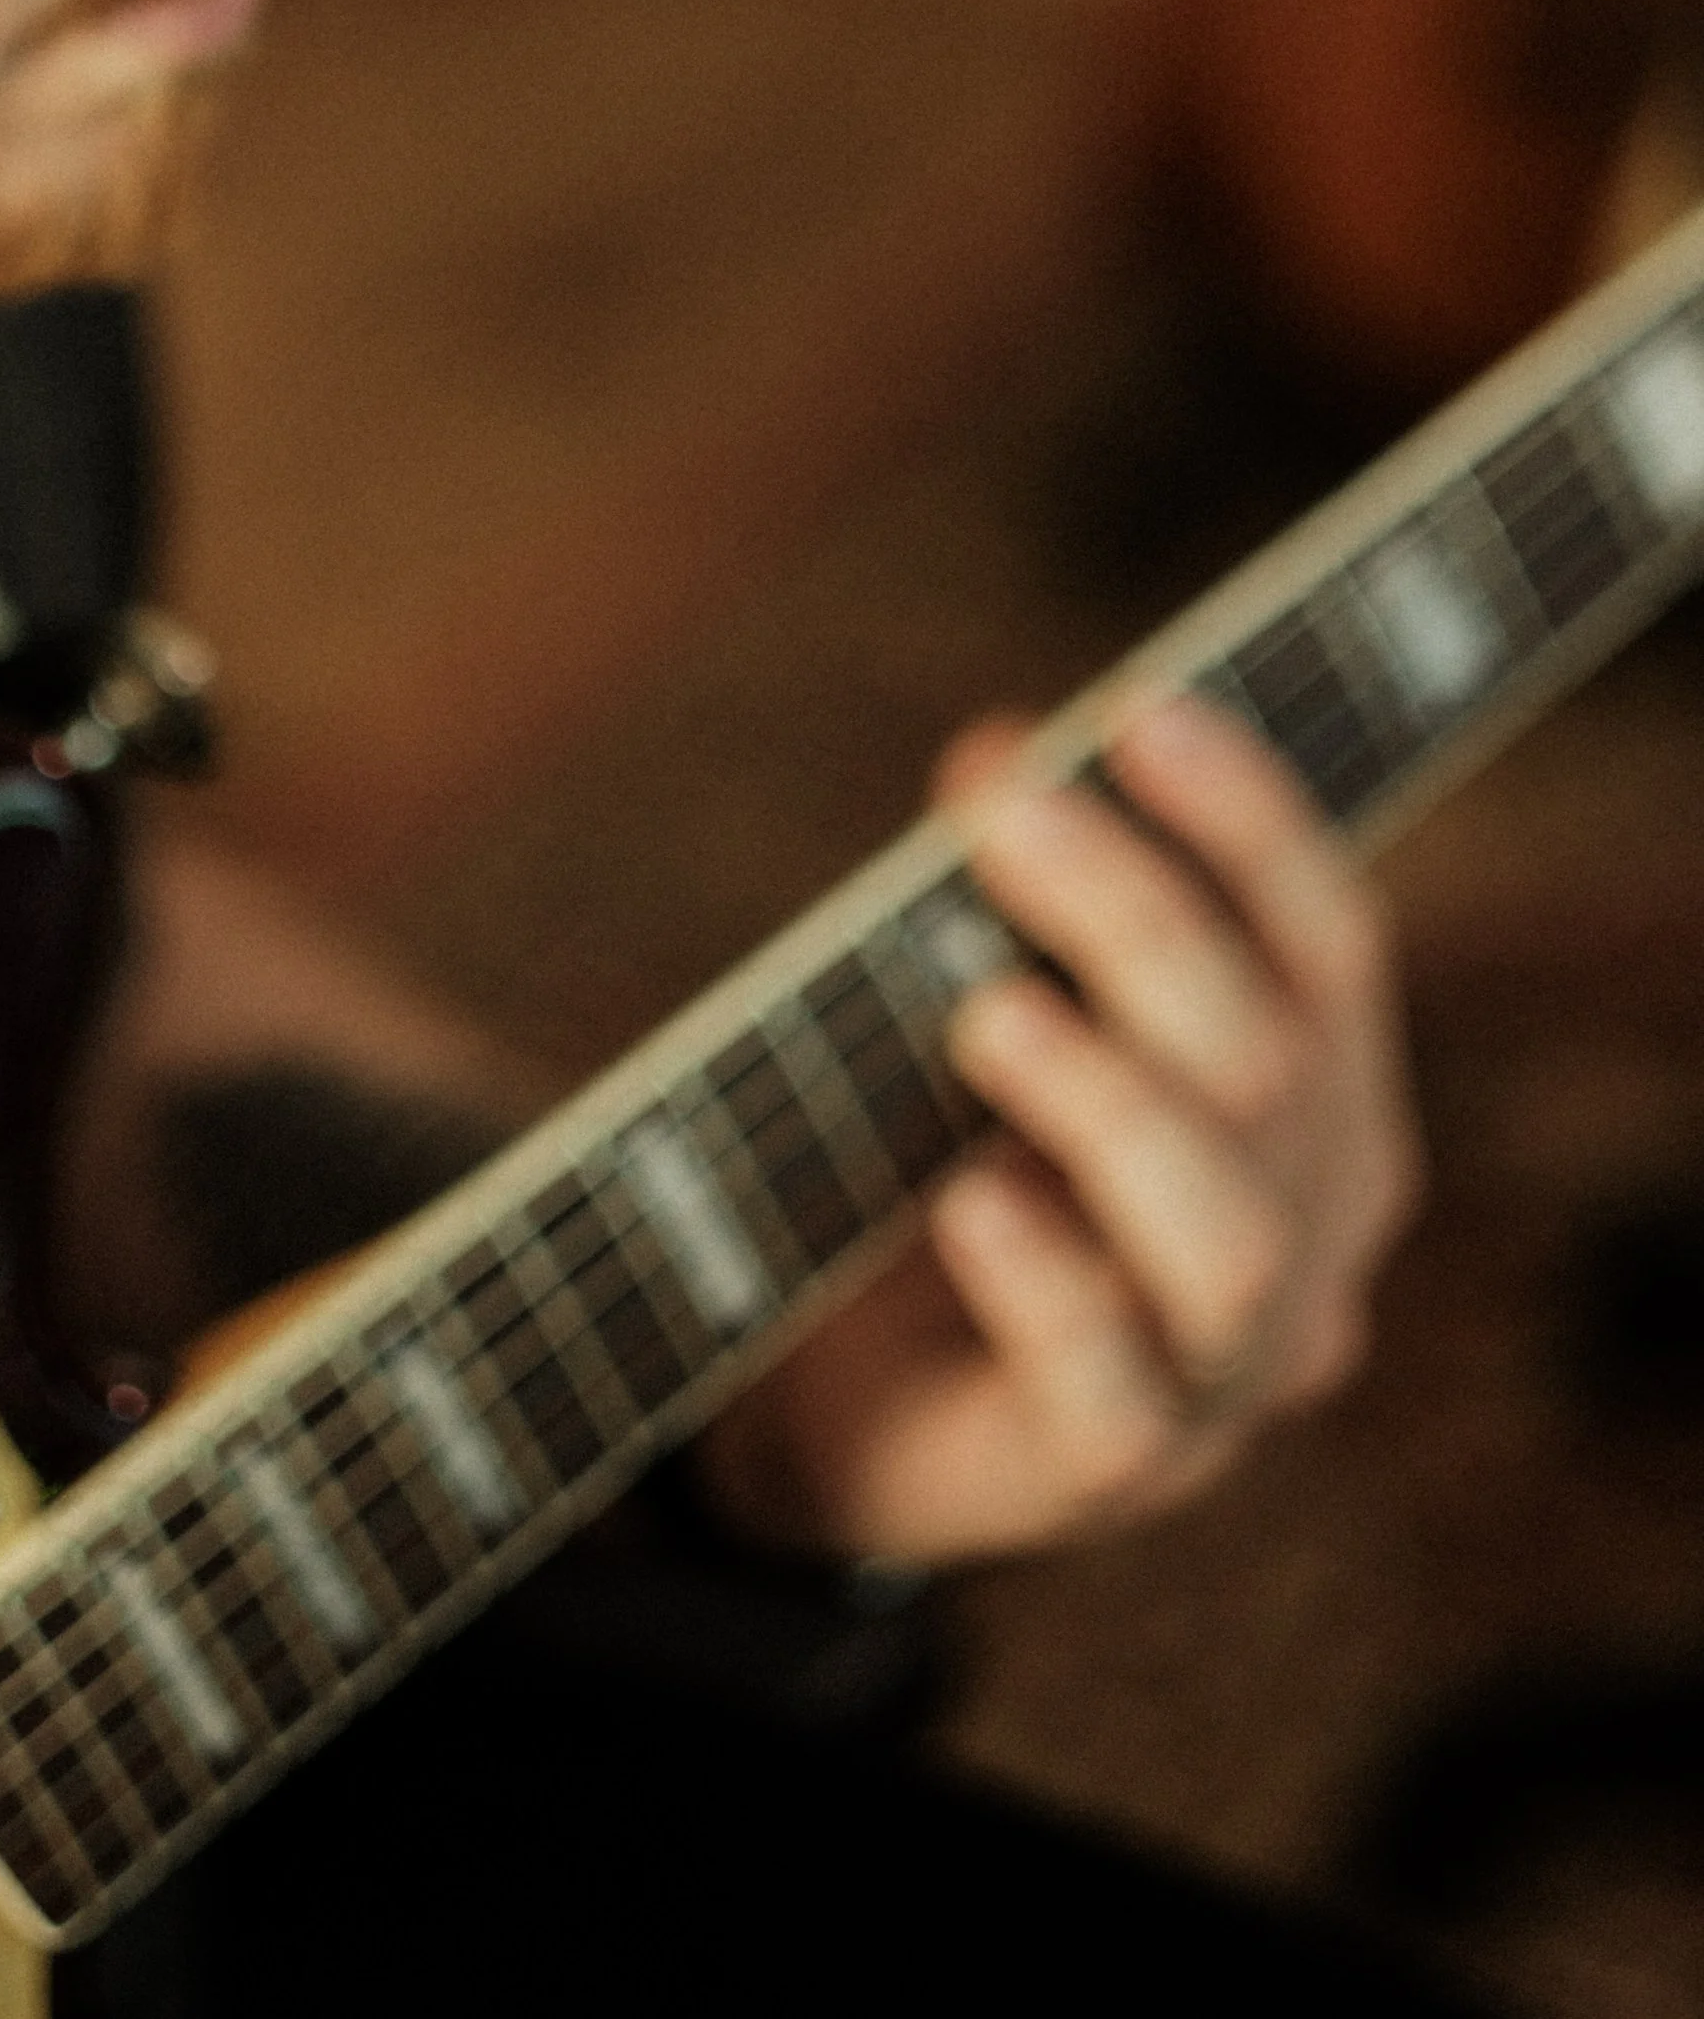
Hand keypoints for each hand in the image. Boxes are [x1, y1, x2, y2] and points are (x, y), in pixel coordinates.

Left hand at [692, 694, 1419, 1567]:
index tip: (1136, 712)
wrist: (847, 1386)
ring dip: (1110, 1103)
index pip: (1333, 943)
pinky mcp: (1107, 1469)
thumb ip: (1017, 902)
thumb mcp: (991, 1003)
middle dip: (1139, 918)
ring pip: (1230, 1239)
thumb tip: (1000, 755)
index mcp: (1317, 1098)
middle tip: (999, 812)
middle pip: (1272, 1062)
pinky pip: (1110, 1389)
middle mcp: (1308, 1231)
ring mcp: (1222, 1368)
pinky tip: (969, 1200)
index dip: (1250, 823)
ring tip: (984, 1018)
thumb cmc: (945, 1148)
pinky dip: (1047, 1281)